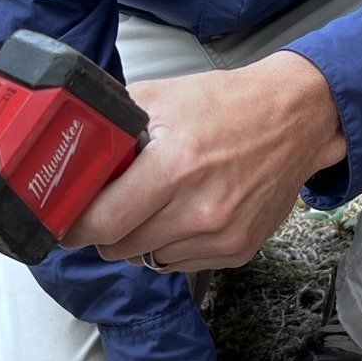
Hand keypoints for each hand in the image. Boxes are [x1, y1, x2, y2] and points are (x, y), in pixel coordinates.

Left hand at [64, 53, 344, 272]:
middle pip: (120, 246)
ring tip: (152, 205)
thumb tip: (67, 142)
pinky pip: (180, 264)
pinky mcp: (238, 249)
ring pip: (148, 258)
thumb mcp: (162, 96)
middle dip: (104, 231)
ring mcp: (222, 234)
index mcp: (175, 164)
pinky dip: (170, 246)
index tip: (65, 223)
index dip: (75, 227)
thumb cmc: (227, 105)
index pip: (104, 221)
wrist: (296, 119)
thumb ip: (113, 122)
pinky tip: (182, 215)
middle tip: (107, 208)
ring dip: (138, 239)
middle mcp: (201, 208)